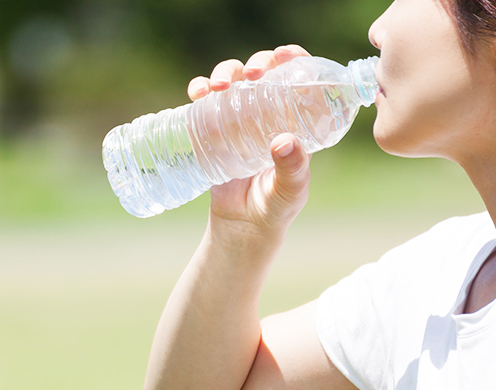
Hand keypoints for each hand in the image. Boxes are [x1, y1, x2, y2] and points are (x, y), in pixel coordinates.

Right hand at [187, 46, 312, 238]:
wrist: (242, 227)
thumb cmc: (275, 208)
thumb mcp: (291, 191)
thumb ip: (293, 169)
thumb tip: (284, 140)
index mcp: (295, 120)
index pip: (298, 78)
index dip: (293, 59)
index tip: (284, 56)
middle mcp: (268, 113)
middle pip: (264, 72)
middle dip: (256, 63)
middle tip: (252, 74)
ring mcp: (239, 119)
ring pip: (234, 80)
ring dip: (225, 72)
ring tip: (218, 86)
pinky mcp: (213, 128)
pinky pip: (206, 101)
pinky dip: (199, 89)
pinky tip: (196, 94)